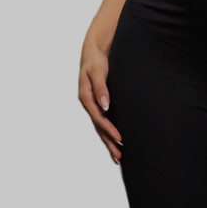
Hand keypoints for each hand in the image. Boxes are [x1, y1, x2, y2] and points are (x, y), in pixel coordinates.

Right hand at [78, 40, 122, 163]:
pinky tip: (115, 140)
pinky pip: (104, 121)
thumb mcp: (97, 71)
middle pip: (99, 127)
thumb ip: (101, 88)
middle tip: (120, 157)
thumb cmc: (96, 60)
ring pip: (101, 127)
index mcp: (86, 97)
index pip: (99, 118)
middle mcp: (89, 103)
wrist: (94, 50)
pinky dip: (109, 132)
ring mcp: (93, 104)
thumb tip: (105, 105)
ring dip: (109, 141)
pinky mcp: (99, 102)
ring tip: (118, 156)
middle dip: (109, 142)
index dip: (109, 130)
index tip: (120, 139)